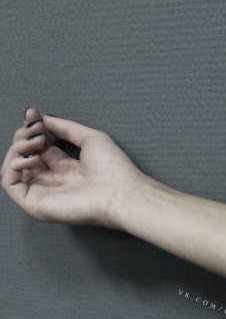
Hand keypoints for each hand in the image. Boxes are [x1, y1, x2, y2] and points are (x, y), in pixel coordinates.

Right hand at [1, 108, 147, 228]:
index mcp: (68, 168)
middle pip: (25, 156)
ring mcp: (43, 193)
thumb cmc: (113, 168)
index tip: (33, 114)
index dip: (33, 129)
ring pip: (13, 168)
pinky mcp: (35, 205)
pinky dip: (12, 165)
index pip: (40, 148)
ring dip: (17, 148)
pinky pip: (9, 184)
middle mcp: (53, 181)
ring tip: (36, 141)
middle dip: (24, 136)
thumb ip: (65, 128)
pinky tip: (29, 157)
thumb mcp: (90, 138)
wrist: (120, 192)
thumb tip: (44, 118)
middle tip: (35, 128)